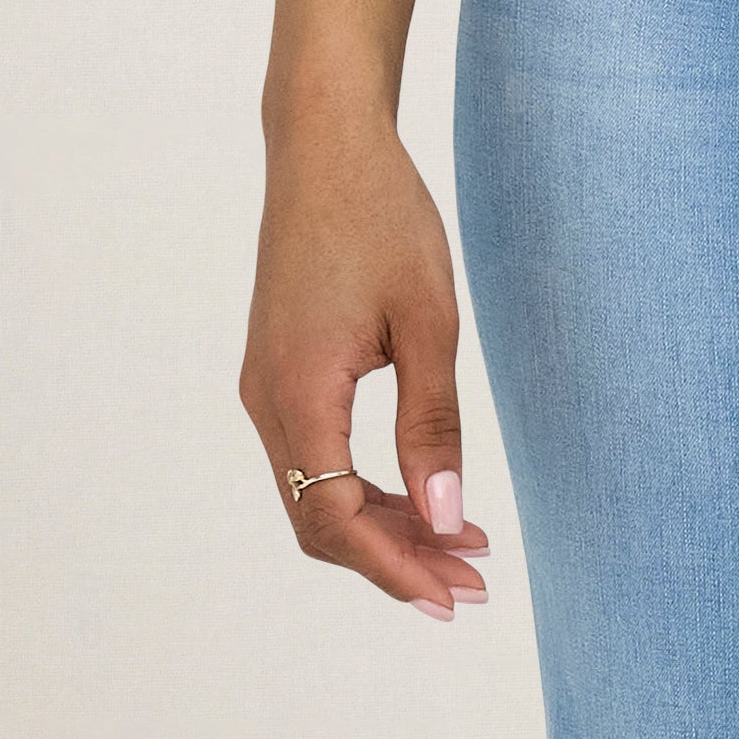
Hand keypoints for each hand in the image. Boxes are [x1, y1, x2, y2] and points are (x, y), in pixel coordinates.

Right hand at [239, 101, 493, 619]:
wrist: (326, 144)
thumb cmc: (382, 215)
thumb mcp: (428, 319)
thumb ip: (432, 423)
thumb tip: (445, 518)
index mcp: (299, 391)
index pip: (335, 518)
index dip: (394, 566)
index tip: (454, 594)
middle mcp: (267, 399)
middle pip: (319, 519)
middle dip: (394, 559)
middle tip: (472, 581)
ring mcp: (266, 385)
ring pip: (315, 490)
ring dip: (383, 526)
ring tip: (460, 543)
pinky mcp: (278, 369)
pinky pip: (314, 454)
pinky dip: (364, 484)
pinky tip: (420, 486)